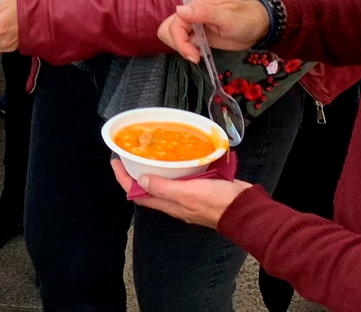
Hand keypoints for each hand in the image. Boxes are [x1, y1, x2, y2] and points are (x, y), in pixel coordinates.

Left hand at [110, 158, 250, 227]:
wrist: (245, 209)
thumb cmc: (216, 203)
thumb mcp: (187, 194)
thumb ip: (164, 188)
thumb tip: (140, 180)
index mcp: (169, 204)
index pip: (137, 194)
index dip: (123, 179)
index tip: (115, 161)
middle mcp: (175, 201)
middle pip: (148, 188)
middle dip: (136, 172)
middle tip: (131, 152)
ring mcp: (188, 195)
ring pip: (165, 182)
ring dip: (155, 168)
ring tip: (150, 150)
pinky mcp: (201, 188)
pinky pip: (182, 177)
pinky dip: (175, 167)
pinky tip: (178, 155)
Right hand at [156, 0, 269, 63]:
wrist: (259, 26)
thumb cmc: (246, 19)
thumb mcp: (228, 17)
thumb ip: (204, 13)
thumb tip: (179, 10)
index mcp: (195, 5)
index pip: (174, 24)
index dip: (180, 42)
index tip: (194, 56)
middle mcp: (190, 14)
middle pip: (167, 29)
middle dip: (177, 45)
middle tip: (196, 56)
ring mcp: (193, 25)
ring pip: (172, 36)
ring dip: (180, 48)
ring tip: (198, 55)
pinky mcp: (197, 35)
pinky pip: (182, 42)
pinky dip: (186, 50)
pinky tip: (201, 53)